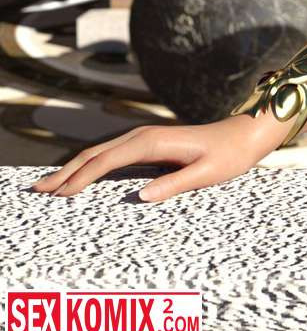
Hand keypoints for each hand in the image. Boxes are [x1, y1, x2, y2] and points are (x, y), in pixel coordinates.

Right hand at [30, 112, 285, 202]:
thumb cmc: (228, 155)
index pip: (107, 161)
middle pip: (96, 153)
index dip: (80, 178)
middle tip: (38, 189)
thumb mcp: (207, 173)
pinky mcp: (151, 143)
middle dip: (66, 171)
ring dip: (75, 166)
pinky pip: (113, 153)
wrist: (244, 134)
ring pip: (102, 151)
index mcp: (154, 142)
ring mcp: (147, 137)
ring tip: (50, 184)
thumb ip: (175, 184)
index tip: (58, 196)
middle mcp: (146, 135)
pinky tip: (82, 174)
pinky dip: (92, 162)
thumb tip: (140, 196)